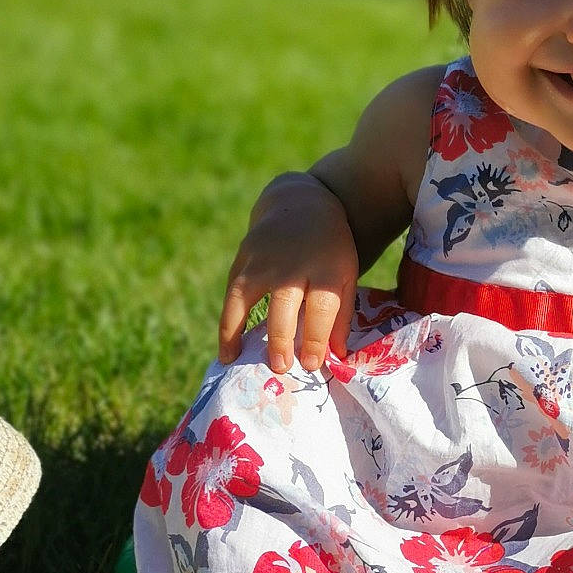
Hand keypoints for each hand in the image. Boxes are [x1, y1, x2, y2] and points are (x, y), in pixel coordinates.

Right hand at [217, 174, 361, 372]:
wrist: (302, 204)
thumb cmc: (330, 249)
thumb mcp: (346, 275)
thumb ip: (342, 315)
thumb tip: (335, 357)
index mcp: (326, 268)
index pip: (321, 308)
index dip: (315, 339)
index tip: (310, 364)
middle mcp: (292, 263)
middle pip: (284, 305)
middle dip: (281, 339)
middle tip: (281, 368)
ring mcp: (263, 259)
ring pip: (247, 297)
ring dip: (241, 331)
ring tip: (236, 362)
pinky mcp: (243, 258)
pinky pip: (231, 295)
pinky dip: (227, 324)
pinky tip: (227, 350)